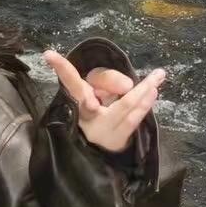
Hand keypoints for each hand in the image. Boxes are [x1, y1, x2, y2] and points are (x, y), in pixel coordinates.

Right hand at [44, 50, 165, 152]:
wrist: (100, 152)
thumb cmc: (98, 116)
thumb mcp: (97, 93)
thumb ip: (107, 81)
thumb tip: (128, 86)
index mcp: (76, 101)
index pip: (68, 81)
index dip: (60, 68)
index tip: (48, 54)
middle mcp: (86, 116)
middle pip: (97, 94)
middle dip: (111, 81)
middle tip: (128, 77)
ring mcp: (101, 130)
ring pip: (122, 107)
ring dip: (141, 91)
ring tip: (156, 77)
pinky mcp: (117, 140)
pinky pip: (132, 121)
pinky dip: (144, 106)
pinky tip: (153, 92)